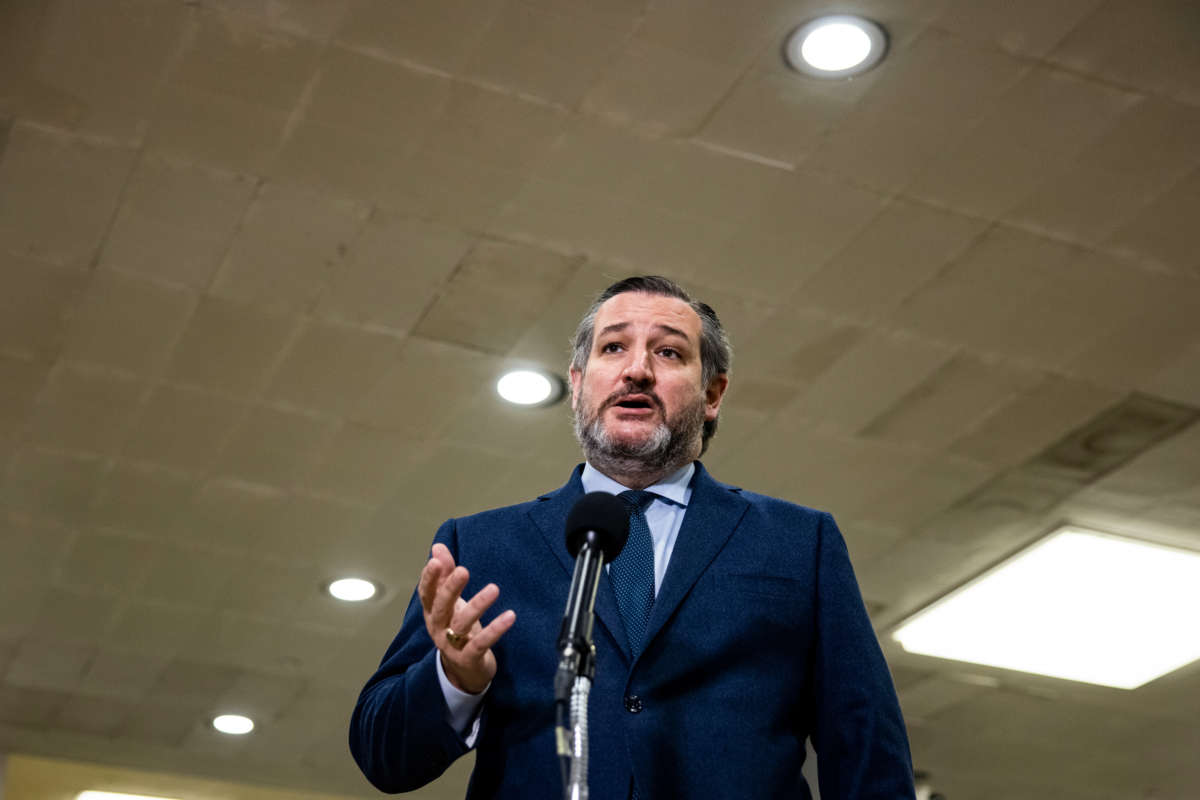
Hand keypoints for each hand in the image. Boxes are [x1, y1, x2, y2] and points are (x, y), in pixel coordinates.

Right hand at [418, 543, 515, 693]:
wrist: (462, 671)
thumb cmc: (456, 628)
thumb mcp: (450, 602)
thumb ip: (445, 574)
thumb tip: (438, 547)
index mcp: (432, 612)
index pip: (427, 593)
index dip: (430, 578)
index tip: (436, 561)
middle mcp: (438, 628)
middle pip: (442, 607)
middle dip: (451, 588)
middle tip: (463, 571)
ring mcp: (452, 645)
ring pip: (462, 624)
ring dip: (478, 605)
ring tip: (494, 589)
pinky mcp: (469, 658)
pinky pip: (481, 643)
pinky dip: (495, 629)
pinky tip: (510, 616)